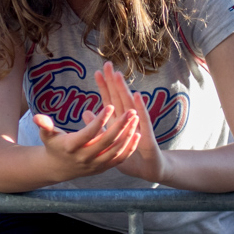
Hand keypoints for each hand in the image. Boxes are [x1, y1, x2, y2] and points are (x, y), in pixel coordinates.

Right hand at [32, 96, 141, 180]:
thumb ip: (44, 125)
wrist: (59, 168)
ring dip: (127, 135)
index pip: (88, 133)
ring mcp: (95, 165)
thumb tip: (37, 117)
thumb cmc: (54, 145)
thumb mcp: (47, 135)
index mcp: (72, 147)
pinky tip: (137, 135)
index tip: (110, 106)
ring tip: (135, 119)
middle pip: (106, 142)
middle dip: (120, 126)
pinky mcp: (103, 168)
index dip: (99, 120)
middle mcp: (85, 158)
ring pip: (115, 151)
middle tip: (131, 111)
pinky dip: (129, 148)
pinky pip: (119, 159)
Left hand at [92, 62, 165, 183]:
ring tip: (118, 75)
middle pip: (119, 97)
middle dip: (114, 81)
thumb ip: (98, 126)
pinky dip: (140, 107)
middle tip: (107, 64)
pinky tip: (136, 96)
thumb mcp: (109, 141)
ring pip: (130, 105)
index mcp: (119, 120)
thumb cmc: (129, 155)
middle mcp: (129, 119)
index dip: (104, 87)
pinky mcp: (147, 134)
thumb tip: (85, 112)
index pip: (110, 100)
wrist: (148, 169)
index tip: (96, 72)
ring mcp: (139, 125)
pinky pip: (143, 120)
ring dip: (124, 90)